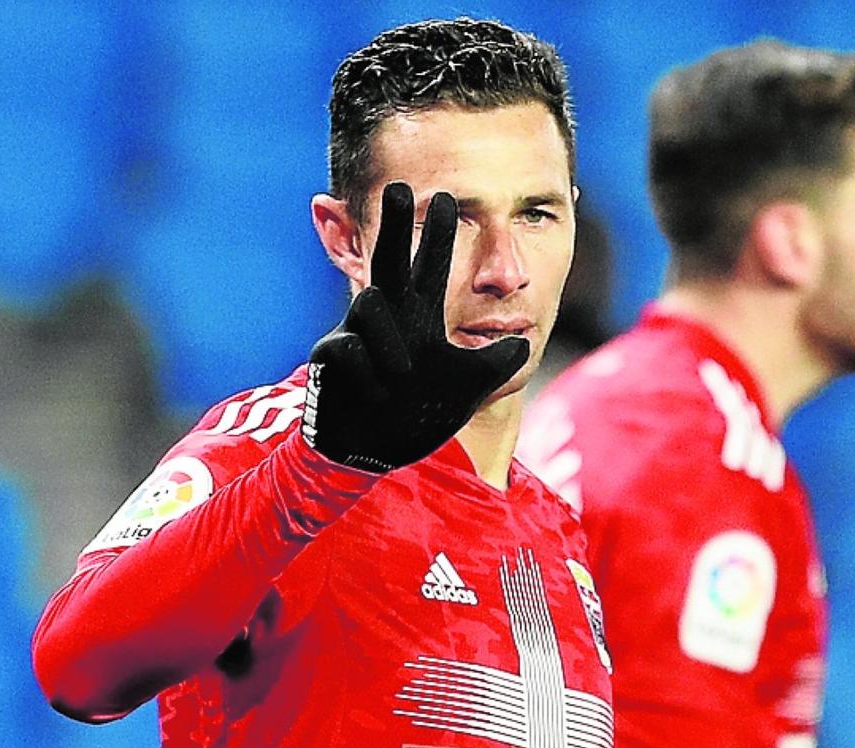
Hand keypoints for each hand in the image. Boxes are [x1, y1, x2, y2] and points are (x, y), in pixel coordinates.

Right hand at [302, 182, 529, 471]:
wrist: (376, 453)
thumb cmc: (419, 412)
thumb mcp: (469, 387)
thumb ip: (496, 362)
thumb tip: (525, 340)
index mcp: (420, 318)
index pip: (430, 267)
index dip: (439, 236)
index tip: (449, 197)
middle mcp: (387, 318)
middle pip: (388, 258)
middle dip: (393, 223)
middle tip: (399, 186)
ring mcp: (356, 334)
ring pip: (369, 304)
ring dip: (391, 340)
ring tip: (403, 373)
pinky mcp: (329, 358)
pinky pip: (347, 345)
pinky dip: (366, 368)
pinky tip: (375, 389)